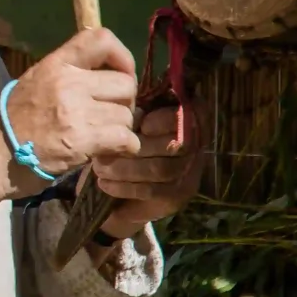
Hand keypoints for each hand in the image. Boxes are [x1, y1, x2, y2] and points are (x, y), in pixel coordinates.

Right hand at [4, 28, 139, 176]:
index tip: (121, 74)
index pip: (101, 39)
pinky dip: (123, 149)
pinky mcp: (84, 140)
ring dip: (120, 130)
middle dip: (124, 103)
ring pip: (127, 115)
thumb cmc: (14, 122)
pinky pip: (127, 140)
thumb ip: (68, 73)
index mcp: (55, 64)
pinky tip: (106, 153)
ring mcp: (76, 111)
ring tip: (103, 139)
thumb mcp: (35, 82)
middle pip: (125, 84)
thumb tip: (107, 75)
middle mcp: (68, 82)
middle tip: (109, 117)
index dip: (122, 56)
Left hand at [91, 103, 202, 233]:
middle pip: (172, 146)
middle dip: (133, 147)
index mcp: (189, 119)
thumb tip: (126, 101)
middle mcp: (196, 146)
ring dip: (124, 168)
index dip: (166, 120)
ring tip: (99, 167)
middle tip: (102, 150)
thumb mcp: (131, 119)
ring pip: (160, 169)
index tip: (143, 124)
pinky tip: (104, 183)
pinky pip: (152, 190)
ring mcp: (190, 172)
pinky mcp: (177, 196)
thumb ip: (135, 110)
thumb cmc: (126, 139)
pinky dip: (125, 187)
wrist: (126, 188)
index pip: (189, 117)